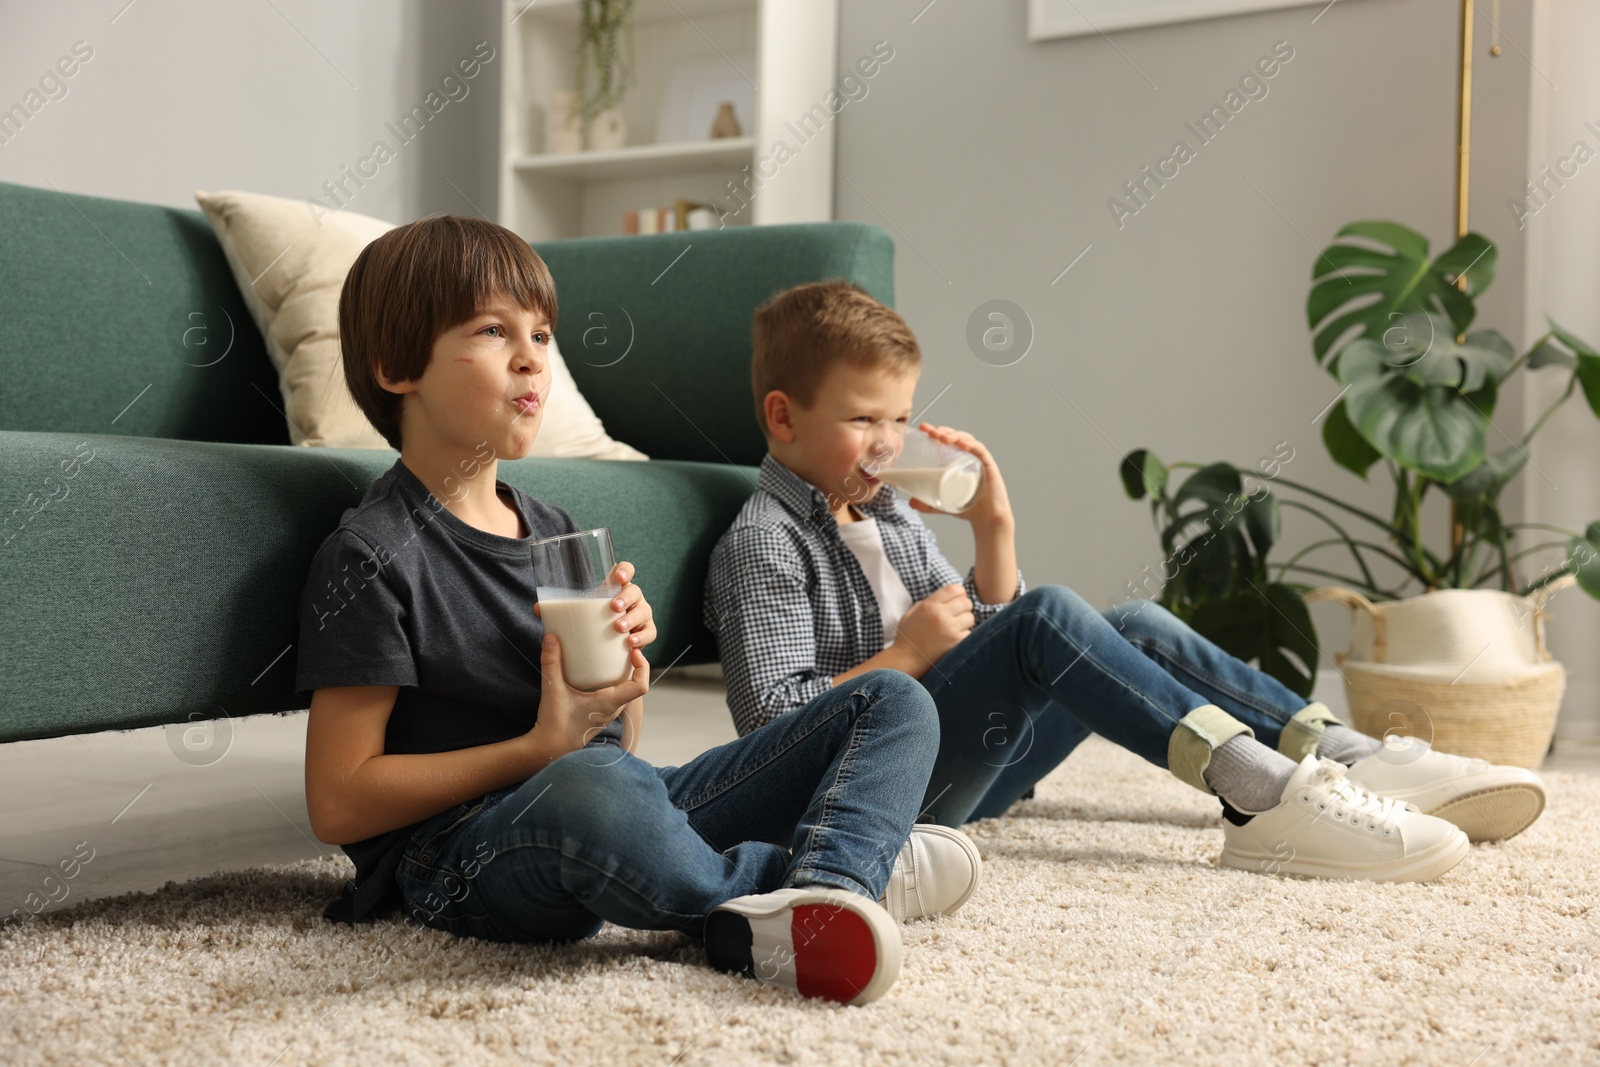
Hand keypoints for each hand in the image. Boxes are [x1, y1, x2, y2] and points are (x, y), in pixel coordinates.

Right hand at [530, 633, 650, 755]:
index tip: (633, 651)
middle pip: (636, 683)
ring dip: (624, 671)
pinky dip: (612, 678)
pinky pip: (615, 692)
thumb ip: (551, 663)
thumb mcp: (553, 690)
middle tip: (623, 645)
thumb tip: (550, 636)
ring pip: (626, 688)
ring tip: (612, 653)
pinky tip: (596, 669)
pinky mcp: (599, 712)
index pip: (641, 686)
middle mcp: (613, 708)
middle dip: (634, 663)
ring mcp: (608, 711)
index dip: (643, 666)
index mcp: (610, 703)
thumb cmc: (555, 725)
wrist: (549, 749)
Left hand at [533, 560, 657, 652]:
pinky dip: (643, 638)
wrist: (606, 650)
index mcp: (616, 588)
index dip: (625, 570)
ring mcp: (641, 615)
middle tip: (613, 607)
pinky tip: (632, 644)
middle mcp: (631, 599)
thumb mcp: (577, 615)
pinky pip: (650, 633)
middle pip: (636, 591)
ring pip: (644, 611)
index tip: (617, 577)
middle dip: (626, 597)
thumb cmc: (591, 624)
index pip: (626, 571)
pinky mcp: (645, 633)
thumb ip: (559, 611)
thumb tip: (538, 609)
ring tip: (619, 627)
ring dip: (632, 618)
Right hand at [892, 583, 972, 674]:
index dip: (959, 593)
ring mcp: (949, 629)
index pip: (954, 589)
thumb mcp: (911, 614)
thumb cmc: (908, 637)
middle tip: (957, 615)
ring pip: (970, 617)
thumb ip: (928, 602)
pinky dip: (964, 636)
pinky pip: (970, 633)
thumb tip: (947, 597)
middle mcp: (940, 615)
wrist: (906, 660)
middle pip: (966, 602)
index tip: (957, 600)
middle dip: (964, 608)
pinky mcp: (956, 643)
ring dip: (965, 622)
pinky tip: (953, 640)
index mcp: (929, 605)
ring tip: (954, 629)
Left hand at [909, 422, 1013, 530]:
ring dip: (955, 435)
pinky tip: (963, 444)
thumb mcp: (943, 504)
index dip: (935, 431)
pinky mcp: (989, 466)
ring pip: (967, 440)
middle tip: (930, 432)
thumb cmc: (968, 507)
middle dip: (942, 431)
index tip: (922, 428)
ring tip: (943, 437)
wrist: (987, 519)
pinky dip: (972, 445)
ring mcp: (978, 459)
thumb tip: (910, 503)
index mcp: (957, 460)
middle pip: (955, 437)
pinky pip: (981, 451)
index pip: (946, 440)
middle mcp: (968, 456)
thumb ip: (927, 504)